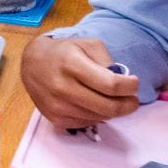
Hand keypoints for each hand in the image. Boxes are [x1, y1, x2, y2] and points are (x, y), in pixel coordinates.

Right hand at [21, 34, 139, 125]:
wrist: (32, 64)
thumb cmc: (65, 52)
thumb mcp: (88, 44)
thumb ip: (107, 60)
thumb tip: (122, 82)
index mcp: (71, 64)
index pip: (111, 84)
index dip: (129, 86)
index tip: (134, 83)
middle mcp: (62, 87)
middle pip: (108, 107)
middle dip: (128, 104)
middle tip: (132, 100)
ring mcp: (57, 106)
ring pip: (100, 117)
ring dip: (113, 111)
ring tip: (114, 100)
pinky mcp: (55, 119)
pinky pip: (87, 123)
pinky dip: (97, 116)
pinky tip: (96, 105)